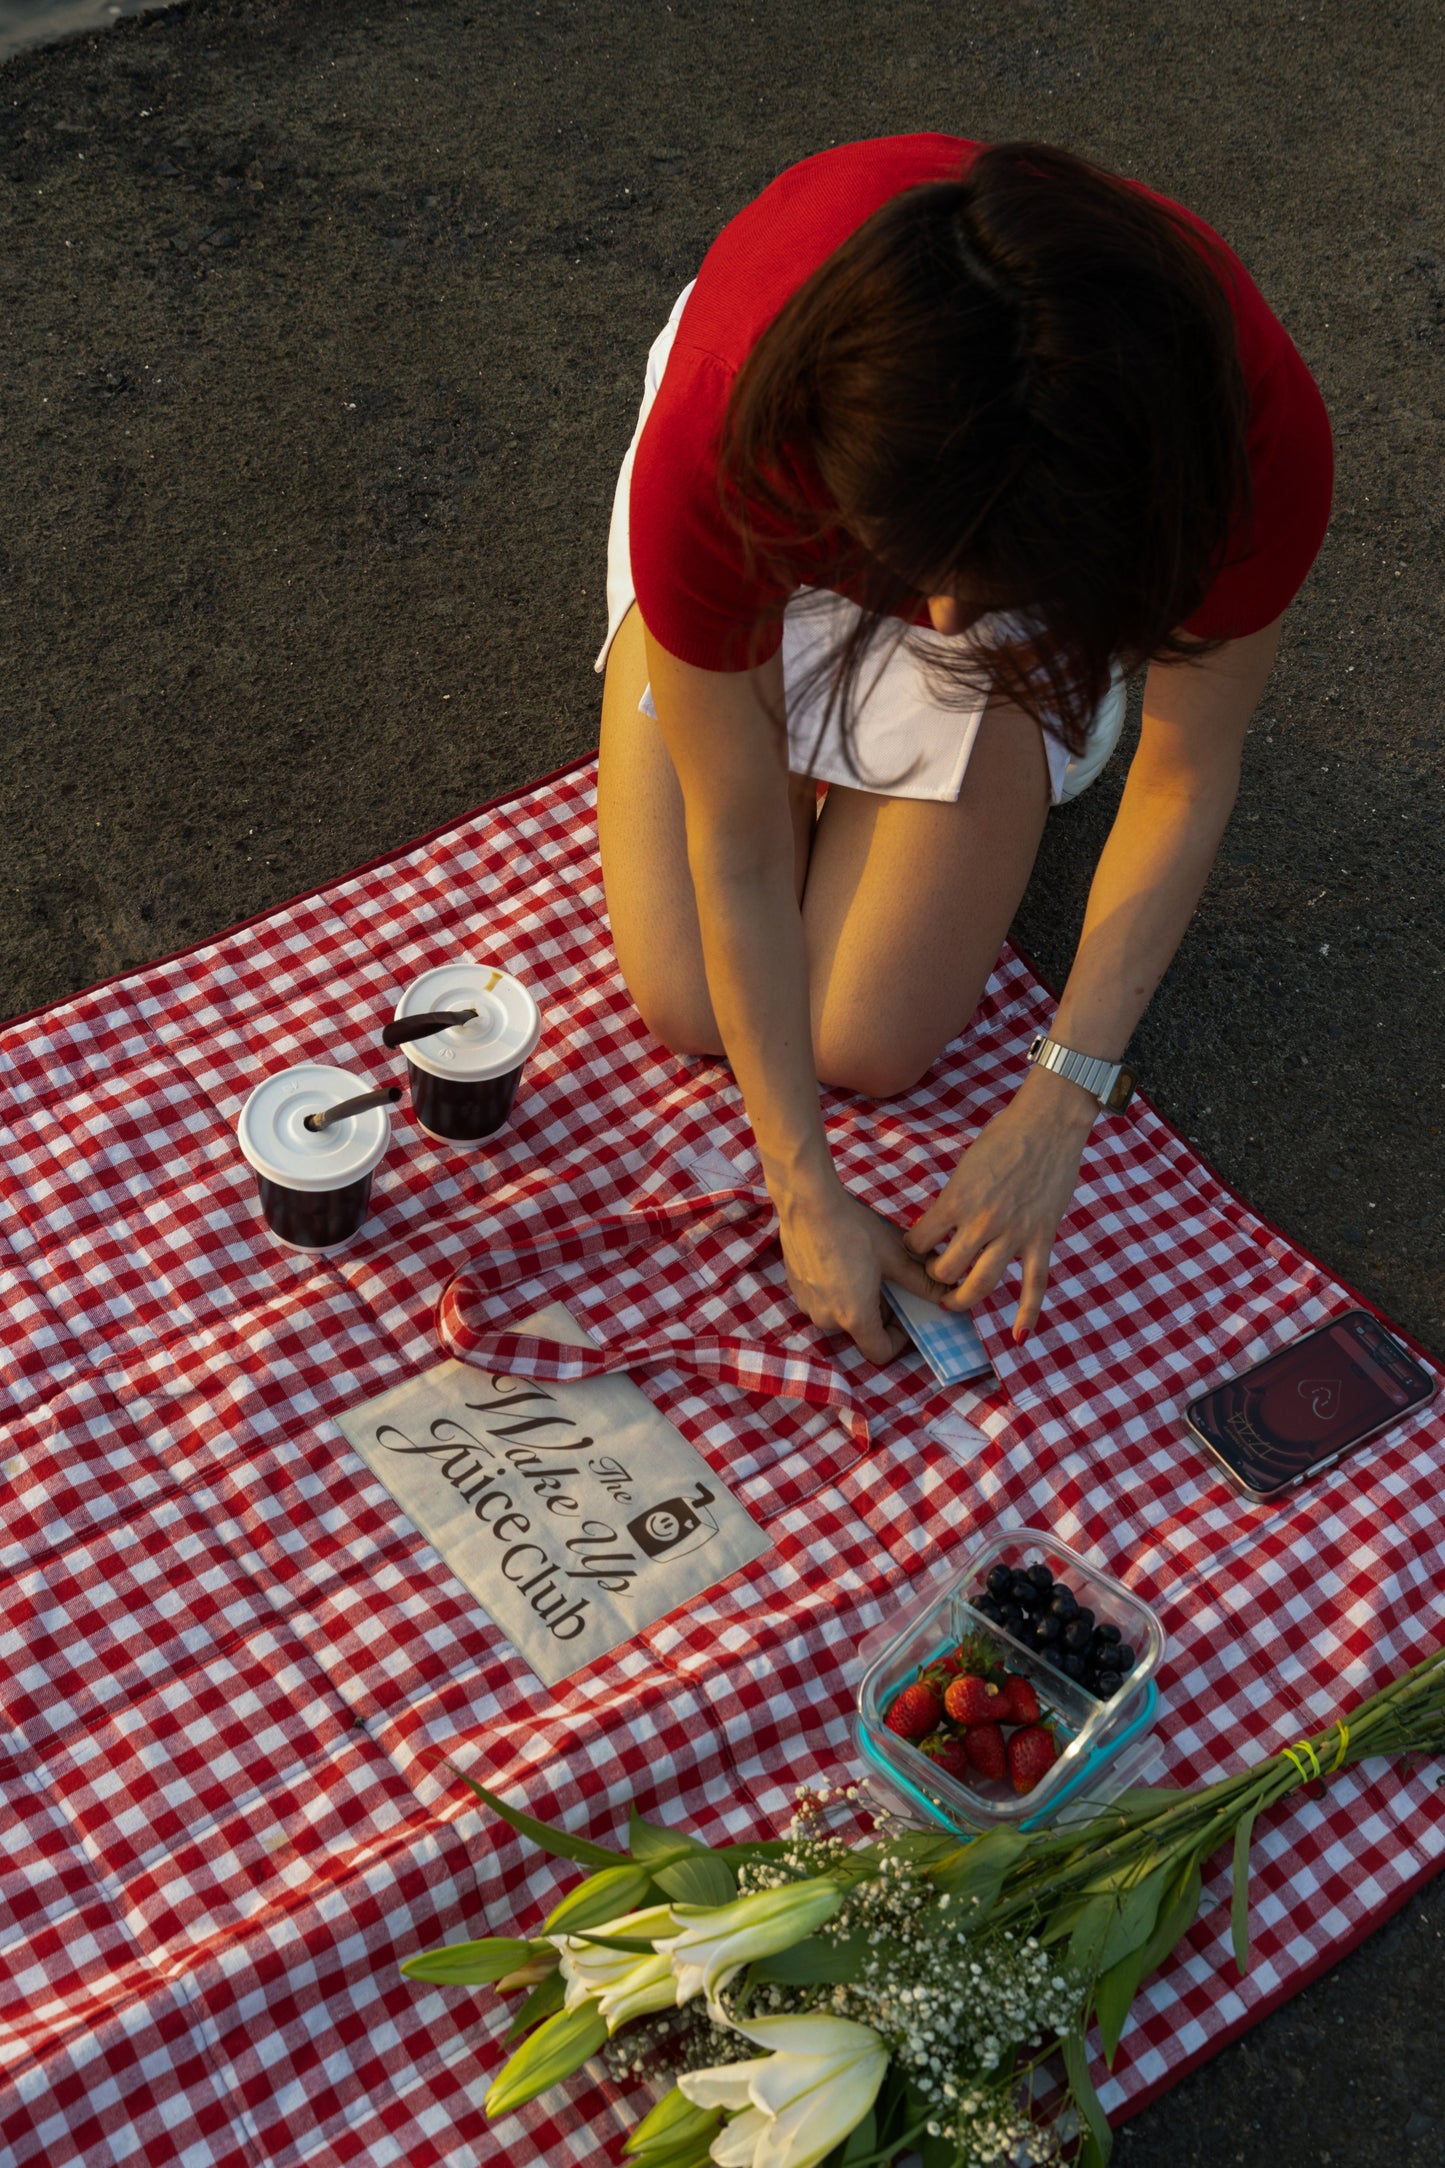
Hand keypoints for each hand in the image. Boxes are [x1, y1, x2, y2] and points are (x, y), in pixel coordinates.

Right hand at [777, 1182, 942, 1365]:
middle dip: (879, 1312)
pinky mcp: (795, 1289)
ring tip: (864, 1267)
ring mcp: (807, 1305)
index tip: (904, 1314)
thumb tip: (948, 1294)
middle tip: (888, 1280)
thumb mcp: (896, 1255)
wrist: (808, 1204)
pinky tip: (842, 1260)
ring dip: (857, 1300)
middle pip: (861, 1330)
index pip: (880, 1353)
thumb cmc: (854, 1230)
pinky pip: (823, 1301)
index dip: (898, 1339)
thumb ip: (922, 1281)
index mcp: (854, 1317)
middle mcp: (827, 1320)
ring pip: (841, 1315)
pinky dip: (837, 1290)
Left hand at [906, 1072, 1094, 1341]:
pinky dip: (1027, 1314)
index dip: (912, 1248)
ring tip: (953, 1302)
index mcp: (957, 1202)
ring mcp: (1014, 1235)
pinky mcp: (1041, 1240)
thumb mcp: (964, 1166)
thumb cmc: (1003, 1137)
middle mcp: (982, 1224)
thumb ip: (953, 1200)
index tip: (916, 1248)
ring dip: (962, 1299)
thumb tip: (940, 1224)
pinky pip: (1034, 1285)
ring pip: (981, 1285)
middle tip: (934, 1274)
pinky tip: (1018, 1336)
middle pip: (945, 1271)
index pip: (919, 1241)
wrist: (1049, 1124)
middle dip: (934, 1277)